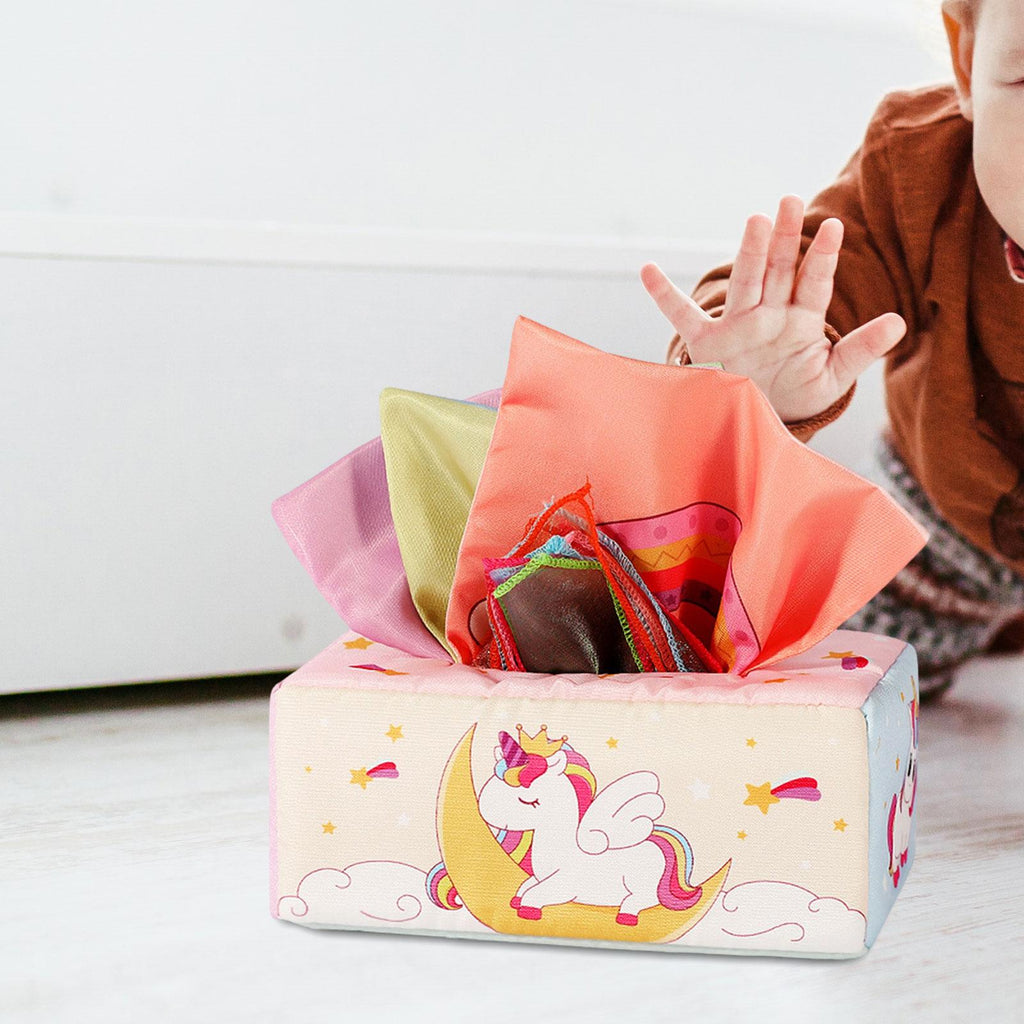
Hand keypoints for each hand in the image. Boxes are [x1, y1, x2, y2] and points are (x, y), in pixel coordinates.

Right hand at [640, 195, 905, 422]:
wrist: (760, 421)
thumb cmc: (797, 395)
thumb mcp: (833, 376)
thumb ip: (861, 349)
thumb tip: (900, 322)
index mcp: (801, 321)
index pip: (815, 283)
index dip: (824, 258)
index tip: (834, 227)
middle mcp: (769, 315)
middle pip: (779, 271)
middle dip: (786, 238)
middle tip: (791, 201)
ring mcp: (738, 326)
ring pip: (745, 283)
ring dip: (750, 253)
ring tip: (757, 221)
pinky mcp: (707, 344)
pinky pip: (682, 317)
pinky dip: (664, 296)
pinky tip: (648, 270)